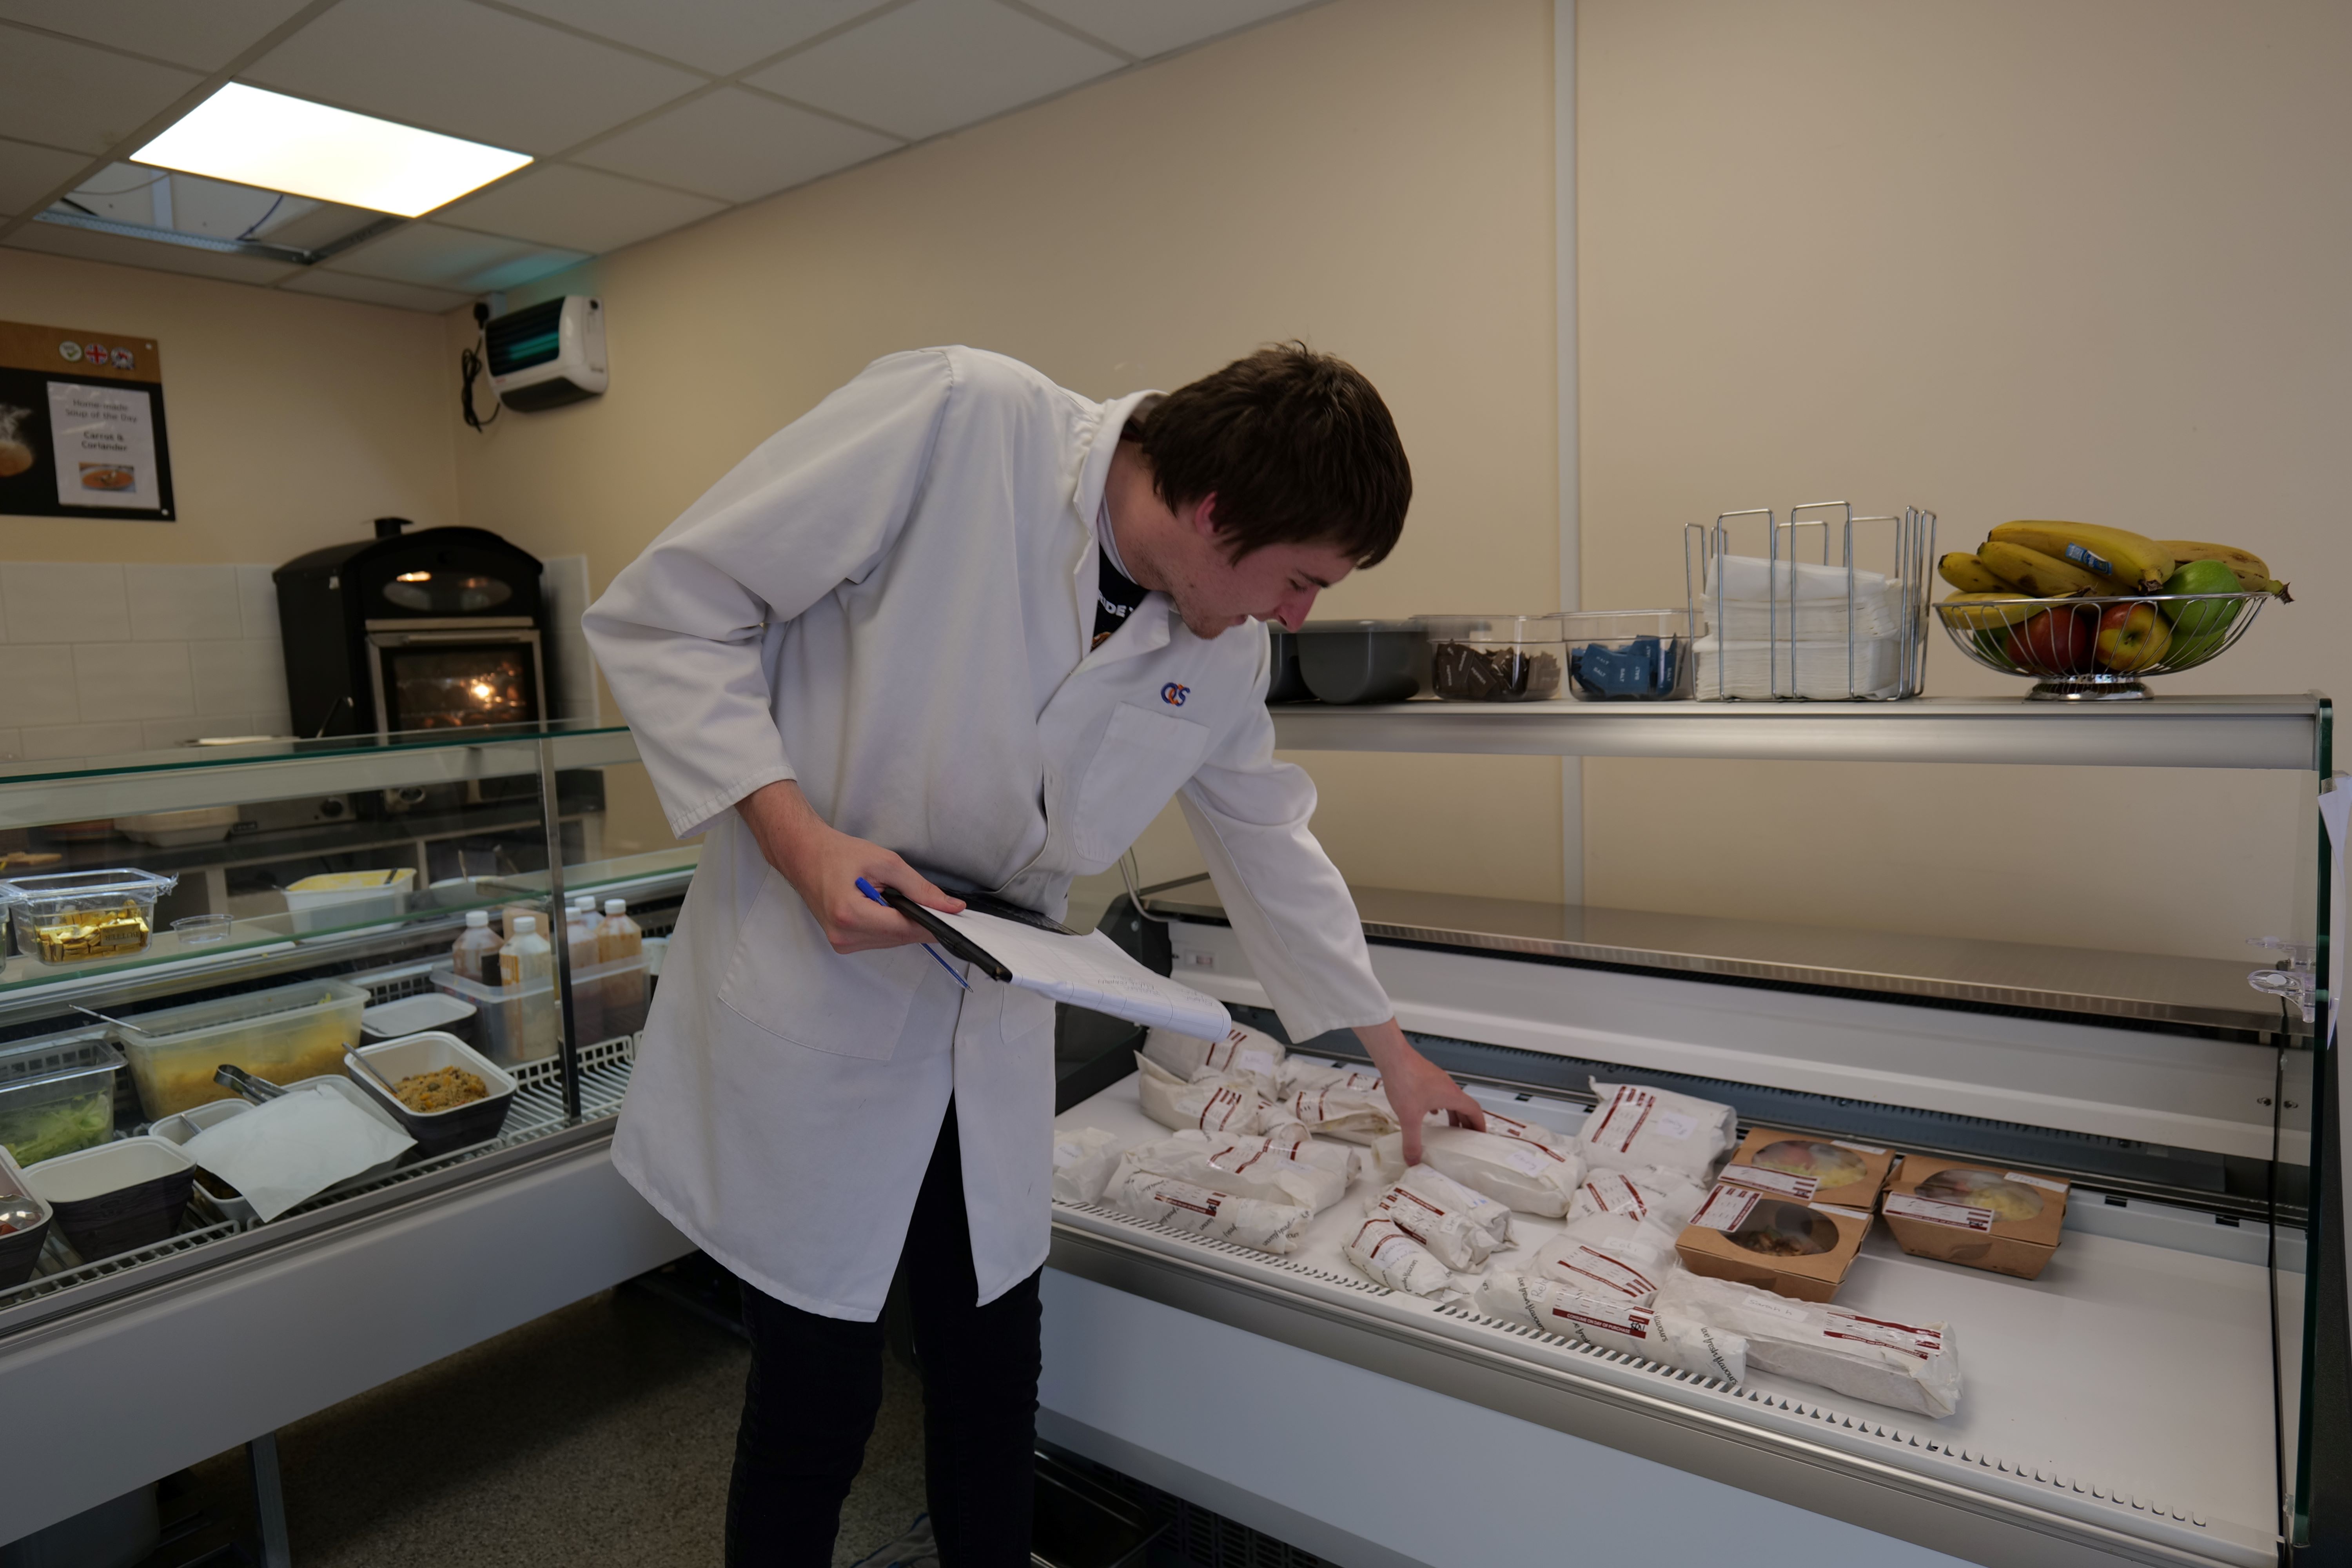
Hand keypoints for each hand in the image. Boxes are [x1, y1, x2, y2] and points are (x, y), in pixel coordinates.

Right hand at [738, 780, 963, 953]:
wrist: (804, 856)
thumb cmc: (839, 854)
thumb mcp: (885, 862)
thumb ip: (919, 887)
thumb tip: (950, 907)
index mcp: (850, 914)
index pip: (904, 928)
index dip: (932, 923)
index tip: (954, 917)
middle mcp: (844, 935)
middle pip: (899, 938)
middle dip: (919, 922)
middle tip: (933, 904)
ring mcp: (841, 943)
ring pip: (891, 942)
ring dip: (903, 924)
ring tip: (899, 899)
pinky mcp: (842, 943)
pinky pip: (878, 940)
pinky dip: (889, 926)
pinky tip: (887, 908)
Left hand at [1353, 1018, 1483, 1163]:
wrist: (1393, 1056)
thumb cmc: (1406, 1082)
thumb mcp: (1409, 1117)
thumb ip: (1412, 1141)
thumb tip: (1413, 1161)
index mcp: (1452, 1096)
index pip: (1475, 1111)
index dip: (1480, 1124)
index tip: (1481, 1137)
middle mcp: (1449, 1087)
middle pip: (1465, 1106)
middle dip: (1467, 1122)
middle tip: (1467, 1138)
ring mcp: (1438, 1080)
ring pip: (1451, 1099)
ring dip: (1454, 1114)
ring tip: (1450, 1128)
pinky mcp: (1426, 1077)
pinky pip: (1439, 1093)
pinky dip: (1440, 1105)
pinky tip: (1430, 1112)